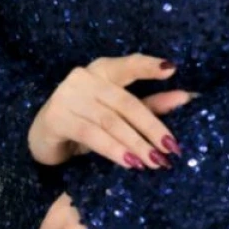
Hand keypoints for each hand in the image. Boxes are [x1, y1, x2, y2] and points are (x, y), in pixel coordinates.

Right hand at [27, 54, 197, 170]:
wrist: (42, 139)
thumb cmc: (85, 122)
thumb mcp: (118, 114)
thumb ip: (150, 103)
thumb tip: (186, 98)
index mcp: (101, 70)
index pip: (128, 65)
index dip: (148, 66)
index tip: (172, 70)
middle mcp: (83, 77)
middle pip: (125, 102)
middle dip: (151, 126)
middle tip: (171, 148)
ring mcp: (67, 96)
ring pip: (110, 121)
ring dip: (135, 143)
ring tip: (154, 161)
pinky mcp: (57, 118)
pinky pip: (92, 135)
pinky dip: (114, 150)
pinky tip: (130, 163)